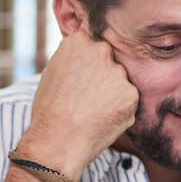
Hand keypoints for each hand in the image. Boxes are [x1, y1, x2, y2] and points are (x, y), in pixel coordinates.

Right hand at [19, 25, 138, 177]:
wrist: (58, 140)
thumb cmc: (49, 109)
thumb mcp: (53, 72)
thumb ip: (74, 60)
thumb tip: (85, 58)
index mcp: (79, 42)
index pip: (94, 45)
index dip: (90, 64)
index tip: (83, 78)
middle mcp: (101, 51)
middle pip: (111, 61)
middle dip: (104, 76)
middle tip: (89, 97)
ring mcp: (118, 72)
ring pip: (121, 81)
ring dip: (113, 94)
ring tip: (93, 111)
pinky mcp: (131, 93)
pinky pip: (129, 100)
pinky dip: (121, 110)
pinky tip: (103, 119)